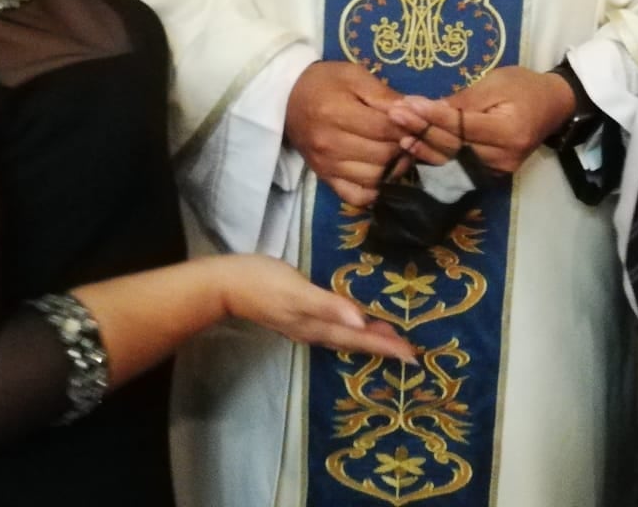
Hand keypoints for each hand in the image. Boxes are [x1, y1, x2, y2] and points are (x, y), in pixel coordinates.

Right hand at [217, 255, 415, 361]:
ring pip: (344, 337)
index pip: (360, 338)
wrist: (225, 285)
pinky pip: (332, 328)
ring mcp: (303, 325)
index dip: (386, 345)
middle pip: (354, 341)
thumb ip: (329, 304)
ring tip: (388, 338)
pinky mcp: (296, 315)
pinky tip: (350, 322)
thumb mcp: (296, 290)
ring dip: (367, 339)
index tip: (412, 355)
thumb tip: (361, 322)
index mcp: (318, 324)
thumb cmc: (262, 282)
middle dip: (382, 345)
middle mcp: (314, 330)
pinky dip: (349, 328)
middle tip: (408, 351)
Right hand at [285, 62, 402, 206]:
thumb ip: (384, 94)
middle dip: (403, 147)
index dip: (409, 127)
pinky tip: (381, 175)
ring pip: (374, 178)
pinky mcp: (325, 178)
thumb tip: (415, 112)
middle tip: (409, 137)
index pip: (385, 129)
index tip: (417, 122)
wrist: (288, 98)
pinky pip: (356, 196)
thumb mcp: (354, 76)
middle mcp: (330, 143)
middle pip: (382, 155)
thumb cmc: (325, 83)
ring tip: (397, 152)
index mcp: (337, 113)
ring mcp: (327, 165)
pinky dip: (374, 191)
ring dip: (393, 167)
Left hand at [387, 66, 574, 175]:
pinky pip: (456, 166)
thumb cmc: (523, 87)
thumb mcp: (496, 83)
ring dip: (421, 146)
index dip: (432, 116)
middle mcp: (503, 157)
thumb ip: (465, 99)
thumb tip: (431, 108)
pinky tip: (412, 148)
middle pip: (454, 145)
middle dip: (421, 129)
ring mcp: (497, 170)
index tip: (406, 103)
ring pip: (452, 159)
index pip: (463, 126)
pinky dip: (433, 157)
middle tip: (394, 114)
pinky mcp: (490, 174)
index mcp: (509, 131)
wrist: (552, 105)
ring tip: (397, 131)